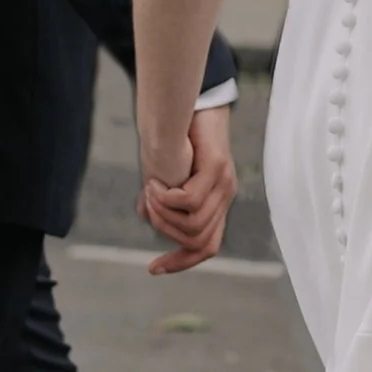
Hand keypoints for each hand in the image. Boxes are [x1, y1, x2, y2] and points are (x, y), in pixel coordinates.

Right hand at [139, 101, 235, 274]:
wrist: (193, 103)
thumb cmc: (178, 138)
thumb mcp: (165, 175)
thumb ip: (160, 198)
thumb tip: (146, 216)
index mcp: (215, 204)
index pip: (206, 247)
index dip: (181, 263)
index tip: (153, 268)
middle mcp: (225, 198)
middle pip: (198, 241)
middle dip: (165, 230)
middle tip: (147, 204)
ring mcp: (225, 184)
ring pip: (193, 224)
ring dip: (163, 212)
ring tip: (150, 189)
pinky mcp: (218, 169)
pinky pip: (190, 200)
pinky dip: (166, 197)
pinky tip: (154, 181)